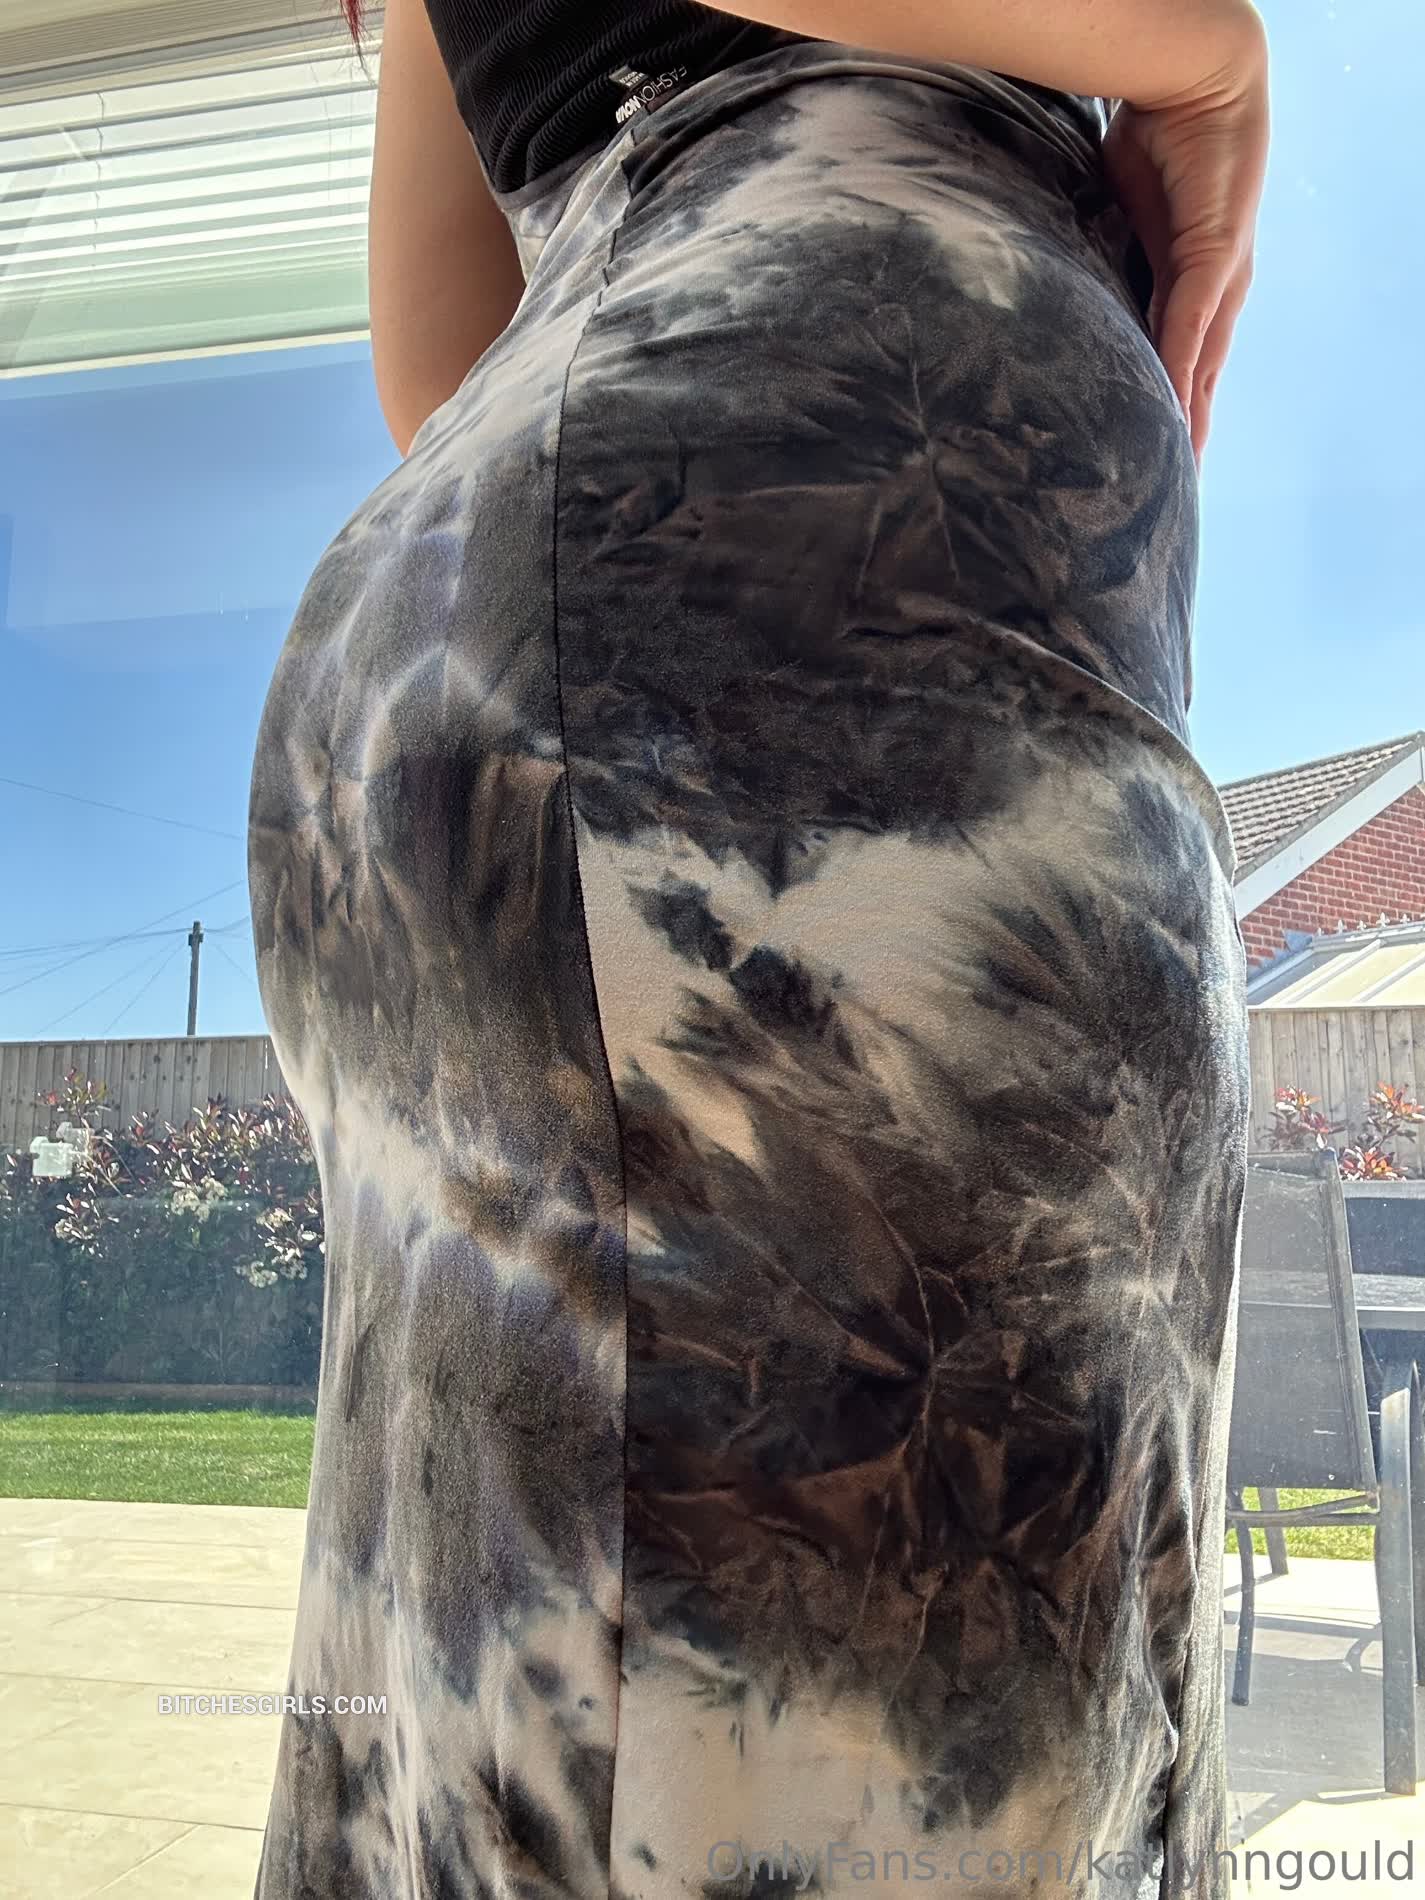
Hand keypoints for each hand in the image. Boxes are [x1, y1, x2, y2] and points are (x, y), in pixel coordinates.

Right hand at [1100, 23, 1269, 465]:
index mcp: (1180, 282)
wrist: (1191, 77)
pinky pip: (1191, 323)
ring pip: (1201, 363)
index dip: (1164, 406)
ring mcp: (1217, 275)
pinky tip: (1172, 403)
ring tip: (1178, 465)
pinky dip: (1182, 366)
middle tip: (1170, 486)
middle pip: (1196, 375)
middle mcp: (1206, 288)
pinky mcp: (1214, 255)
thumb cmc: (1151, 139)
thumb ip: (1090, 262)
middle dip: (1184, 429)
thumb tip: (1041, 296)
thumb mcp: (1111, 218)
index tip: (1151, 455)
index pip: (1174, 358)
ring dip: (1190, 414)